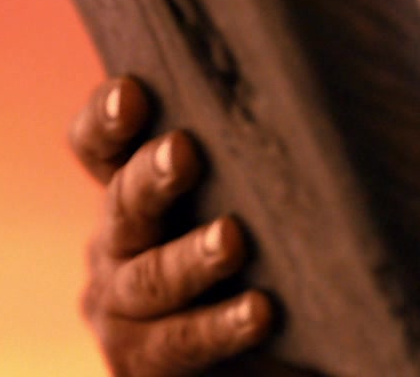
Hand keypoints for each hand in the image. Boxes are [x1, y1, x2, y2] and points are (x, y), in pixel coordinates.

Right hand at [69, 76, 274, 374]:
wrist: (255, 350)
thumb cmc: (260, 252)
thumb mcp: (244, 194)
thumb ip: (252, 150)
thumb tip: (321, 72)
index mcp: (131, 193)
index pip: (98, 149)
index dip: (105, 121)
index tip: (131, 91)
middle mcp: (115, 247)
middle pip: (122, 207)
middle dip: (151, 179)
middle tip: (185, 152)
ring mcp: (123, 309)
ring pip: (150, 278)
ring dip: (190, 258)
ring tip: (232, 238)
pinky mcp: (144, 363)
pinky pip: (181, 342)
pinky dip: (221, 325)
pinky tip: (260, 310)